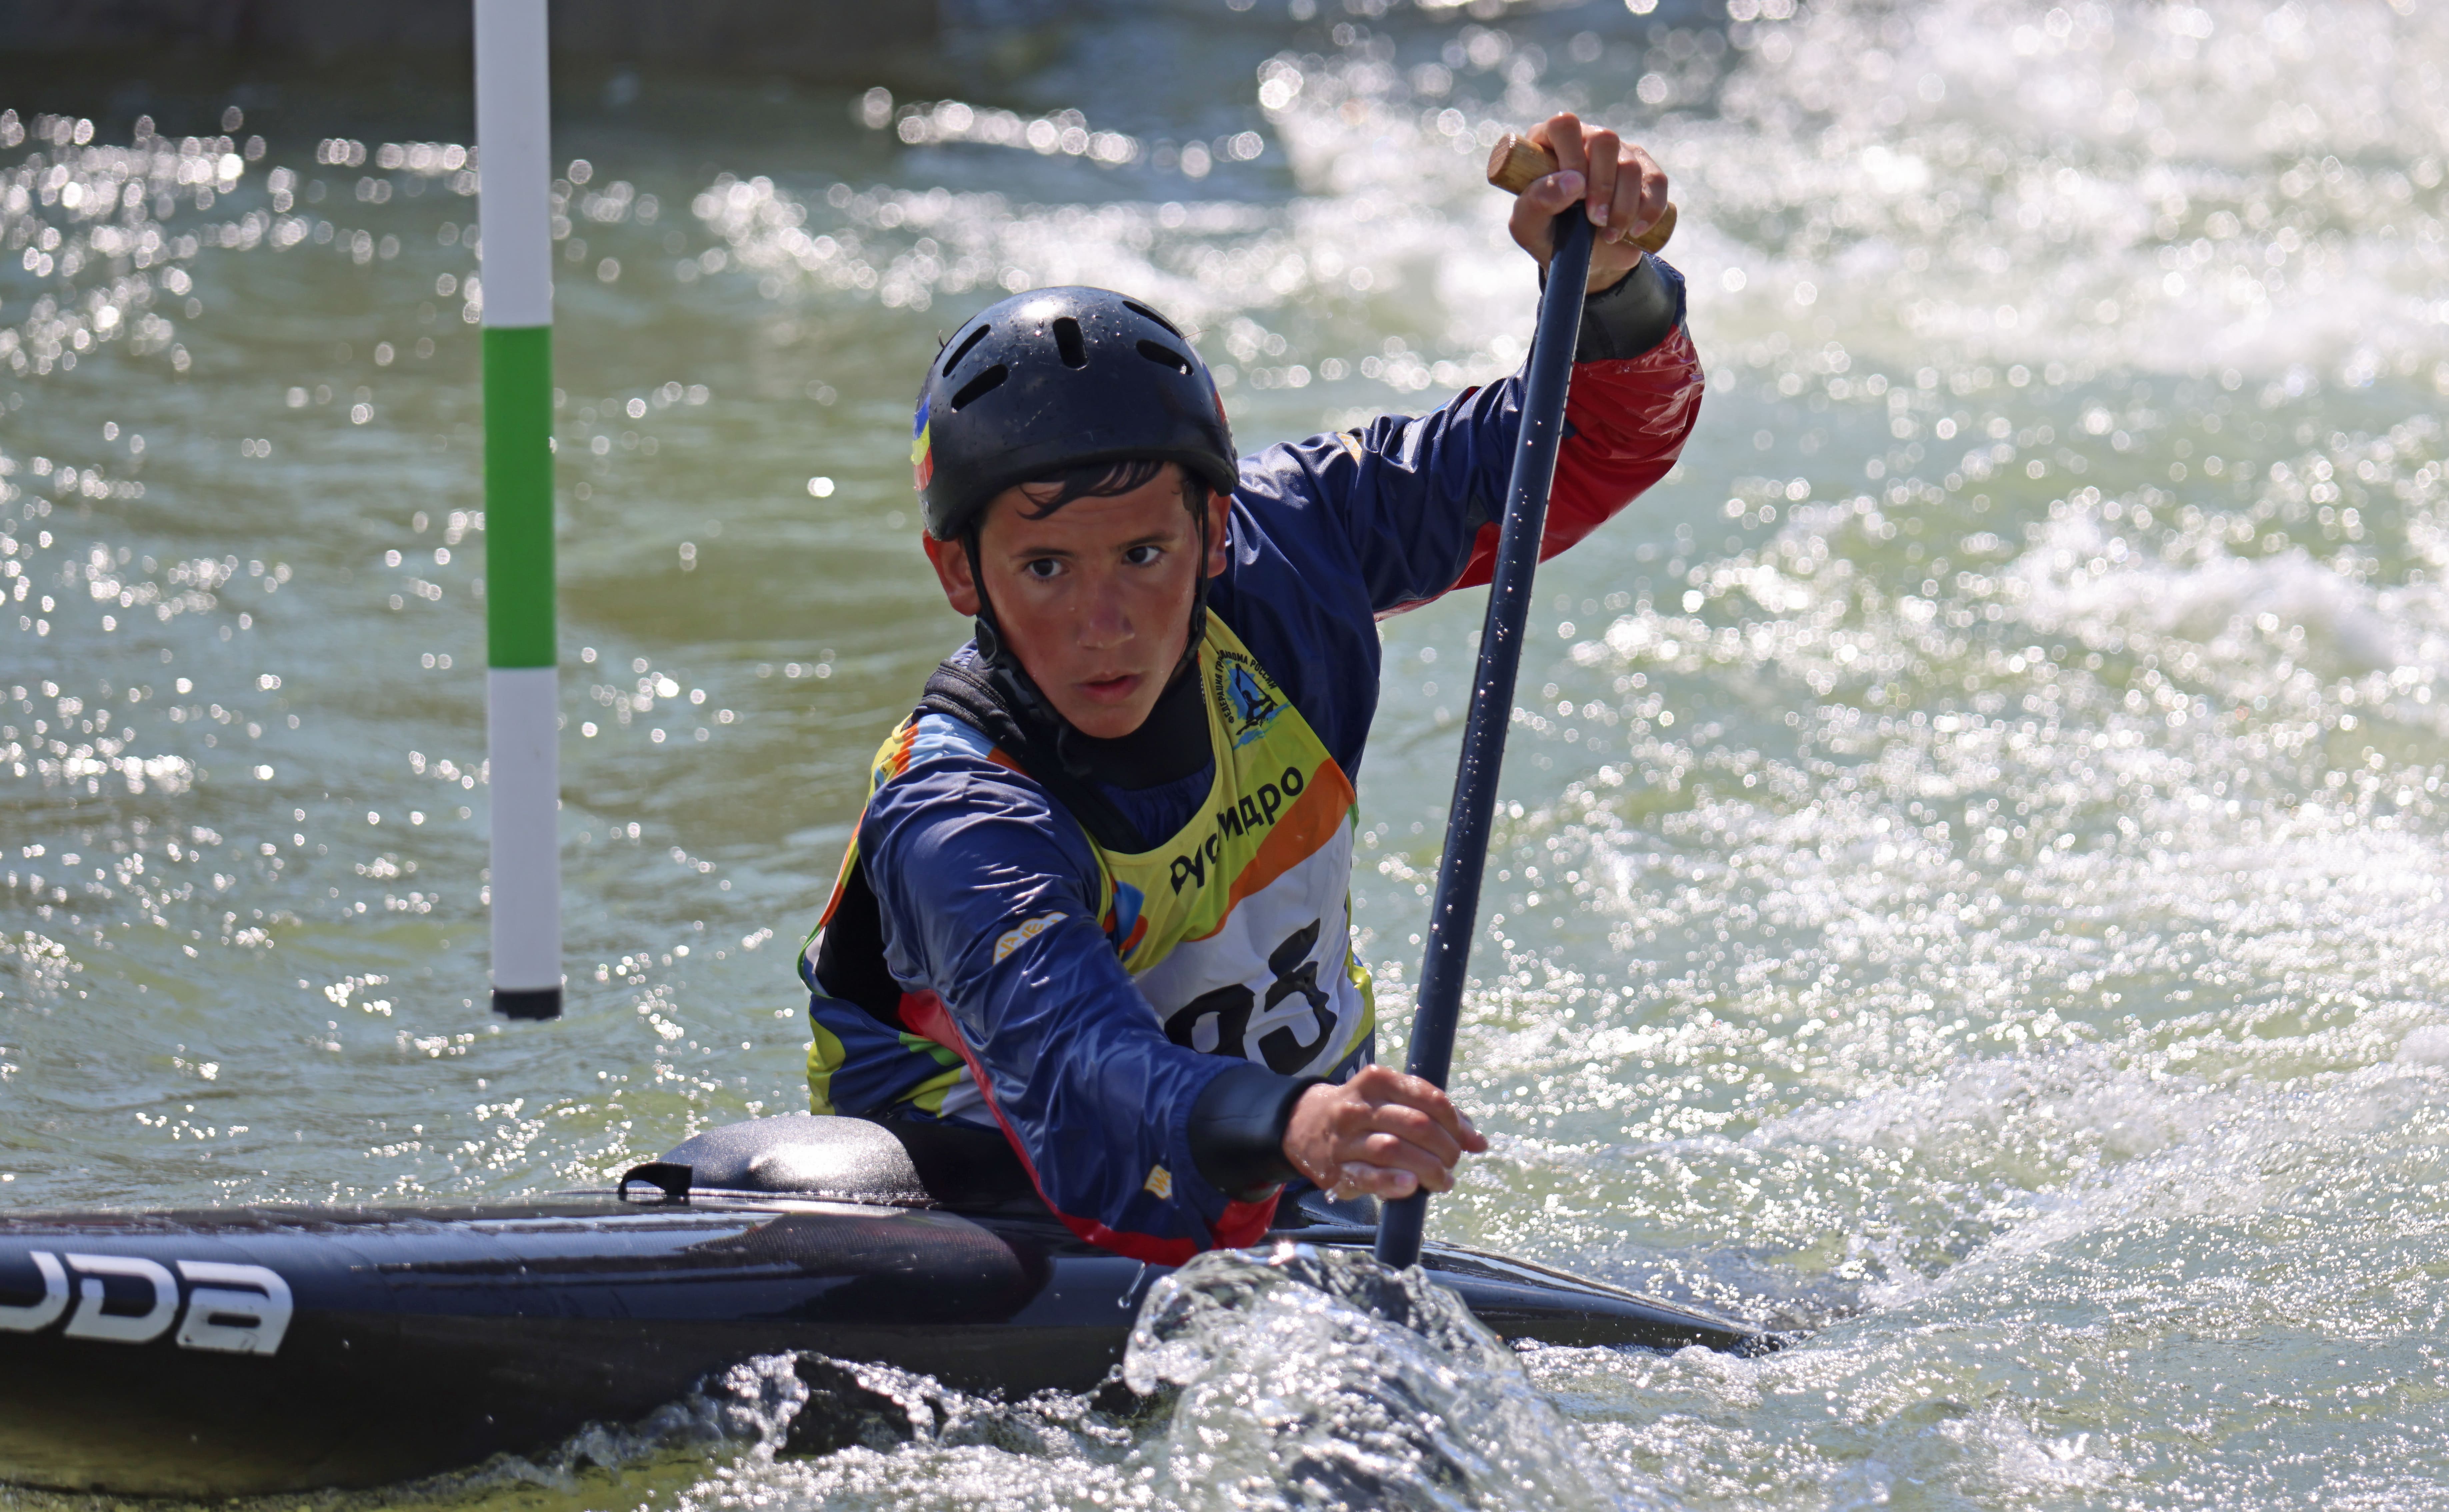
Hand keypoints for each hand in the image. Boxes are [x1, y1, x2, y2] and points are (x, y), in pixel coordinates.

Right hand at [1281, 1065, 1489, 1201]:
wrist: (1302, 1124)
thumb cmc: (1363, 1113)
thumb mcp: (1391, 1099)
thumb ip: (1433, 1113)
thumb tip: (1477, 1140)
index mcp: (1376, 1081)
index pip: (1427, 1098)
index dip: (1456, 1122)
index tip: (1469, 1140)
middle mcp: (1358, 1107)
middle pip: (1415, 1125)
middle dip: (1445, 1148)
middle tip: (1453, 1162)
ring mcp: (1345, 1139)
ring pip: (1394, 1150)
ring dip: (1427, 1169)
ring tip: (1442, 1181)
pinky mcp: (1336, 1170)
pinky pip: (1367, 1177)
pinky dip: (1392, 1182)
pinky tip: (1411, 1186)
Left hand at [1507, 110, 1667, 294]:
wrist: (1586, 258)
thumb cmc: (1549, 235)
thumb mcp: (1528, 226)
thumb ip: (1536, 202)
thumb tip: (1574, 182)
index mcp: (1550, 142)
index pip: (1564, 125)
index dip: (1572, 157)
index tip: (1575, 194)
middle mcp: (1586, 139)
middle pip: (1605, 140)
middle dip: (1603, 186)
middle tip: (1595, 220)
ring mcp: (1619, 152)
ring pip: (1631, 164)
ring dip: (1623, 206)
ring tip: (1609, 235)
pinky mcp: (1646, 171)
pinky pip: (1657, 182)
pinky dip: (1649, 210)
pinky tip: (1635, 231)